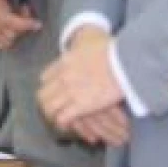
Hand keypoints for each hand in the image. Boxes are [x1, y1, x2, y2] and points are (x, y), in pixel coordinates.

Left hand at [38, 27, 126, 141]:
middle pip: (43, 94)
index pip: (45, 77)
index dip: (50, 87)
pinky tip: (69, 124)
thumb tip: (82, 44)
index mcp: (65, 61)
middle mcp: (63, 76)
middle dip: (48, 103)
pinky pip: (62, 118)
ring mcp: (71, 91)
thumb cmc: (113, 50)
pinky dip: (64, 123)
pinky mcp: (81, 105)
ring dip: (54, 115)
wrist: (124, 61)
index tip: (57, 93)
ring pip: (49, 107)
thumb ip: (82, 46)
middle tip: (57, 109)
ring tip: (61, 120)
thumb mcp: (91, 42)